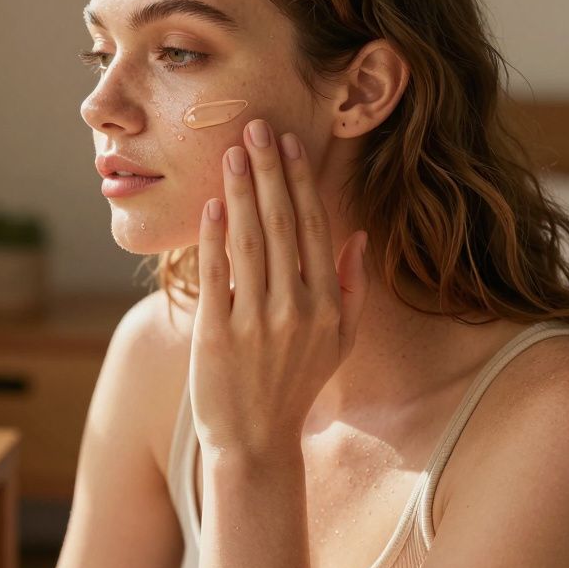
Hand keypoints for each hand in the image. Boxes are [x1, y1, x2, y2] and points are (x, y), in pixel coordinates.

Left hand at [190, 119, 369, 457]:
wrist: (254, 440)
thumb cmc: (295, 386)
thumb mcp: (339, 342)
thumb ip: (352, 290)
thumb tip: (357, 238)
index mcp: (327, 305)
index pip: (313, 228)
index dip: (299, 182)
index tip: (289, 144)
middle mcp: (296, 309)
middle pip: (280, 224)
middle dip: (268, 170)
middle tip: (256, 127)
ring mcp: (256, 321)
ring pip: (249, 241)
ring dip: (240, 191)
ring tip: (233, 152)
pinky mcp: (217, 333)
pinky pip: (217, 274)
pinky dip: (214, 236)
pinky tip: (211, 204)